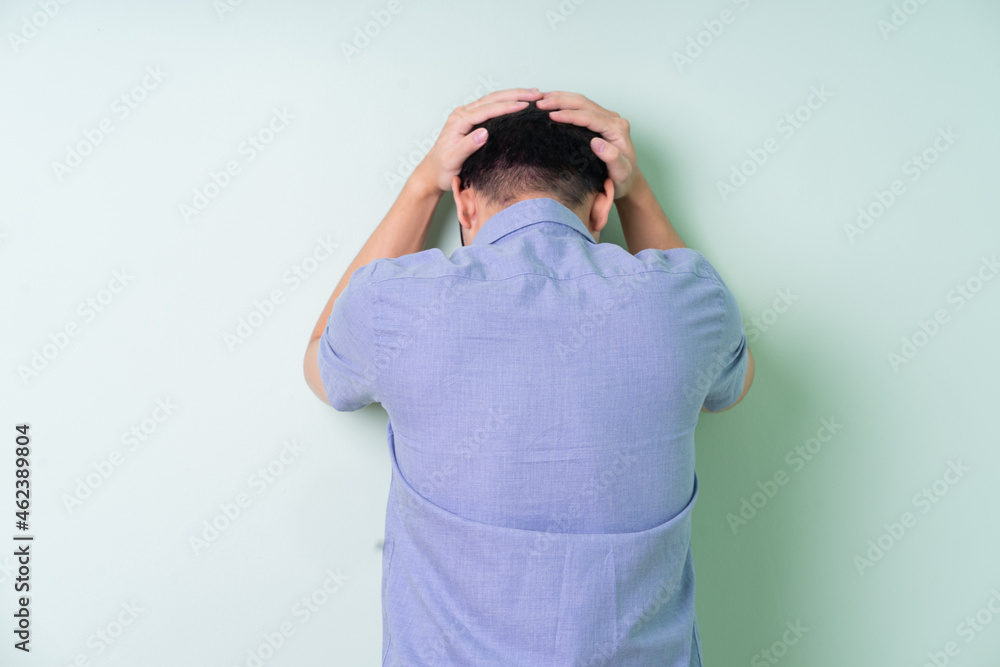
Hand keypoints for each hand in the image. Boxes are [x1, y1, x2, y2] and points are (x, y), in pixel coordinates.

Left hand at [412, 88, 544, 194]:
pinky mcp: (471, 121)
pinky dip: (506, 103)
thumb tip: (484, 133)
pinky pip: (491, 107)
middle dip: (515, 94)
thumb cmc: (442, 169)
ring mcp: (466, 116)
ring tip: (533, 95)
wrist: (432, 174)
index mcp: (458, 121)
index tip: (524, 106)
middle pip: (492, 99)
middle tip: (536, 95)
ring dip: (513, 95)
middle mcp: (462, 114)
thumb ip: (467, 146)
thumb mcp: (453, 160)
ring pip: (493, 100)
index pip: (486, 109)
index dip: (507, 106)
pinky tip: (519, 103)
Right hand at [535, 91, 637, 199]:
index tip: (551, 115)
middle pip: (584, 103)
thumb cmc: (623, 179)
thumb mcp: (621, 173)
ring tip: (540, 99)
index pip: (590, 117)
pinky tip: (550, 102)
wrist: (627, 180)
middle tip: (539, 104)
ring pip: (581, 101)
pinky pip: (580, 106)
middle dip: (560, 101)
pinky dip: (564, 102)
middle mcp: (613, 119)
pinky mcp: (599, 120)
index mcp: (618, 129)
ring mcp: (606, 118)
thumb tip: (596, 143)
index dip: (570, 115)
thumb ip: (612, 158)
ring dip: (560, 98)